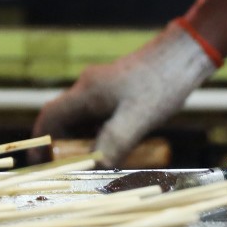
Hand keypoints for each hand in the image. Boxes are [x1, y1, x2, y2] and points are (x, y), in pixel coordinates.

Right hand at [31, 21, 217, 166]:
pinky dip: (104, 134)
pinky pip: (101, 117)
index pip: (49, 118)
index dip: (41, 142)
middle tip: (80, 170)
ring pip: (84, 121)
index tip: (42, 165)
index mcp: (85, 92)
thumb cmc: (161, 84)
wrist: (185, 55)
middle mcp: (88, 88)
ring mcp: (103, 89)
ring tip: (105, 161)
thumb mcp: (138, 118)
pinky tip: (123, 145)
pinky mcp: (118, 91)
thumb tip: (95, 167)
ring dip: (88, 142)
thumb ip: (114, 142)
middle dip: (68, 148)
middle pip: (64, 122)